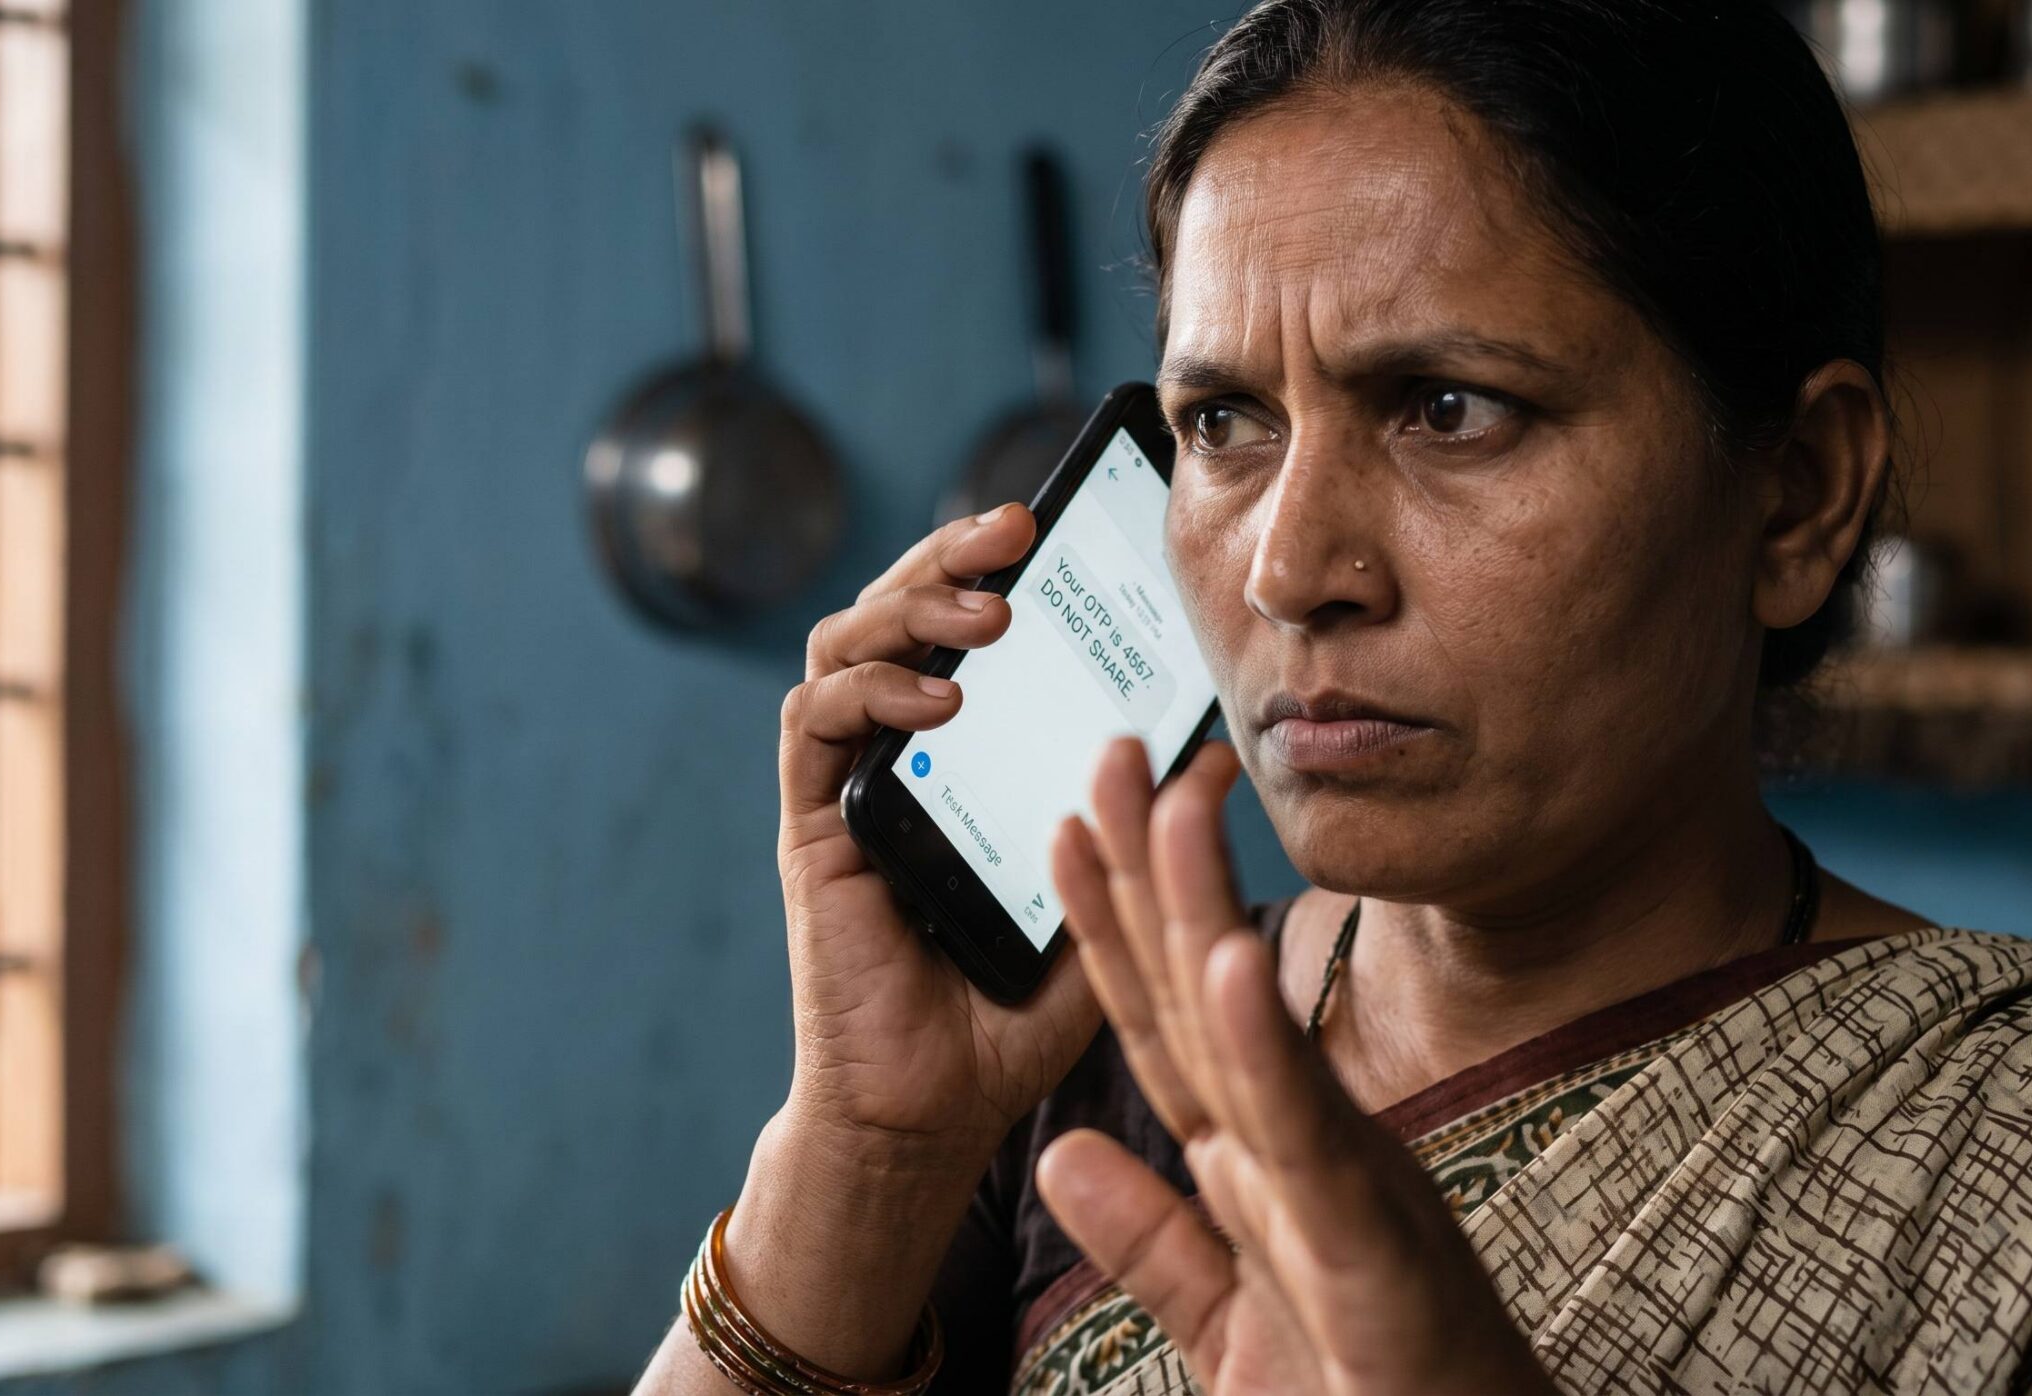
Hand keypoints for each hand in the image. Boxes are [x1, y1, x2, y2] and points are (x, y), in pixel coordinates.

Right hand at [775, 501, 1102, 1161]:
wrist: (931, 1109)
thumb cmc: (1015, 1013)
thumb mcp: (1116, 907)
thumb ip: (1158, 832)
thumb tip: (1219, 752)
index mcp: (969, 751)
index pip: (971, 624)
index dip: (1000, 564)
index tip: (1059, 523)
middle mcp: (900, 751)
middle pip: (902, 609)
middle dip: (952, 556)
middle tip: (1014, 528)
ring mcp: (851, 783)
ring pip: (848, 643)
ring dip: (912, 608)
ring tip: (988, 612)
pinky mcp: (812, 825)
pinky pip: (815, 725)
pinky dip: (869, 691)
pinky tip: (935, 699)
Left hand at [1035, 737, 1559, 1395]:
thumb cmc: (1367, 1395)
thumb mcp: (1225, 1321)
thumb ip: (1150, 1240)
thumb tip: (1059, 1159)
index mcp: (1262, 1163)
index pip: (1163, 1028)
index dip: (1109, 929)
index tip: (1061, 829)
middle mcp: (1300, 1147)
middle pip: (1202, 995)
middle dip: (1146, 873)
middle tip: (1110, 751)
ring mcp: (1338, 1183)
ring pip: (1254, 1032)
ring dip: (1205, 912)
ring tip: (1165, 807)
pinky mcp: (1369, 1239)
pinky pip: (1306, 1132)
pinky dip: (1264, 1047)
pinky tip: (1229, 962)